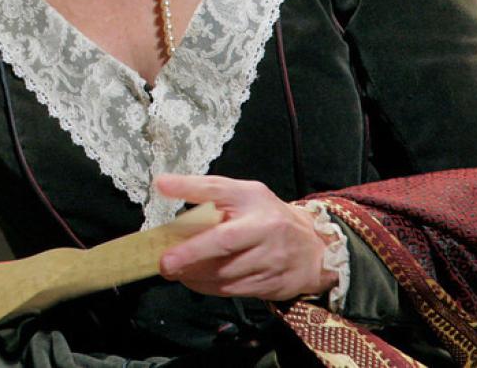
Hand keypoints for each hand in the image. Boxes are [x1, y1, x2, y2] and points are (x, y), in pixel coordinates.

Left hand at [155, 174, 336, 301]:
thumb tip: (164, 187)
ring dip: (194, 274)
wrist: (314, 248)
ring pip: (225, 272)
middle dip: (191, 253)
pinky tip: (193, 281)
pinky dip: (207, 287)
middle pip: (224, 240)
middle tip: (165, 261)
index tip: (161, 186)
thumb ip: (209, 195)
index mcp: (253, 198)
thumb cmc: (266, 216)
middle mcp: (265, 227)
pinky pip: (232, 290)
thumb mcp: (243, 195)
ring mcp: (271, 259)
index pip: (218, 189)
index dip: (189, 187)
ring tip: (173, 271)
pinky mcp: (271, 284)